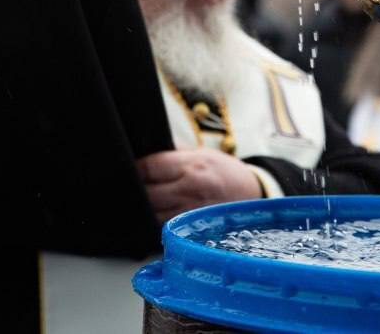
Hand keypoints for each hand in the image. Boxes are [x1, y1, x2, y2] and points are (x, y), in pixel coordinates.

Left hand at [137, 148, 262, 222]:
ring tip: (136, 202)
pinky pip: (164, 228)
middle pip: (147, 194)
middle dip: (134, 190)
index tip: (125, 167)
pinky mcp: (193, 230)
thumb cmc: (225, 172)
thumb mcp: (202, 153)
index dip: (133, 168)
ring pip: (153, 214)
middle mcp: (191, 191)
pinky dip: (154, 223)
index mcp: (192, 166)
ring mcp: (192, 213)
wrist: (254, 195)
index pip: (150, 167)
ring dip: (142, 209)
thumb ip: (174, 153)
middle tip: (126, 187)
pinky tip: (151, 216)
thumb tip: (145, 150)